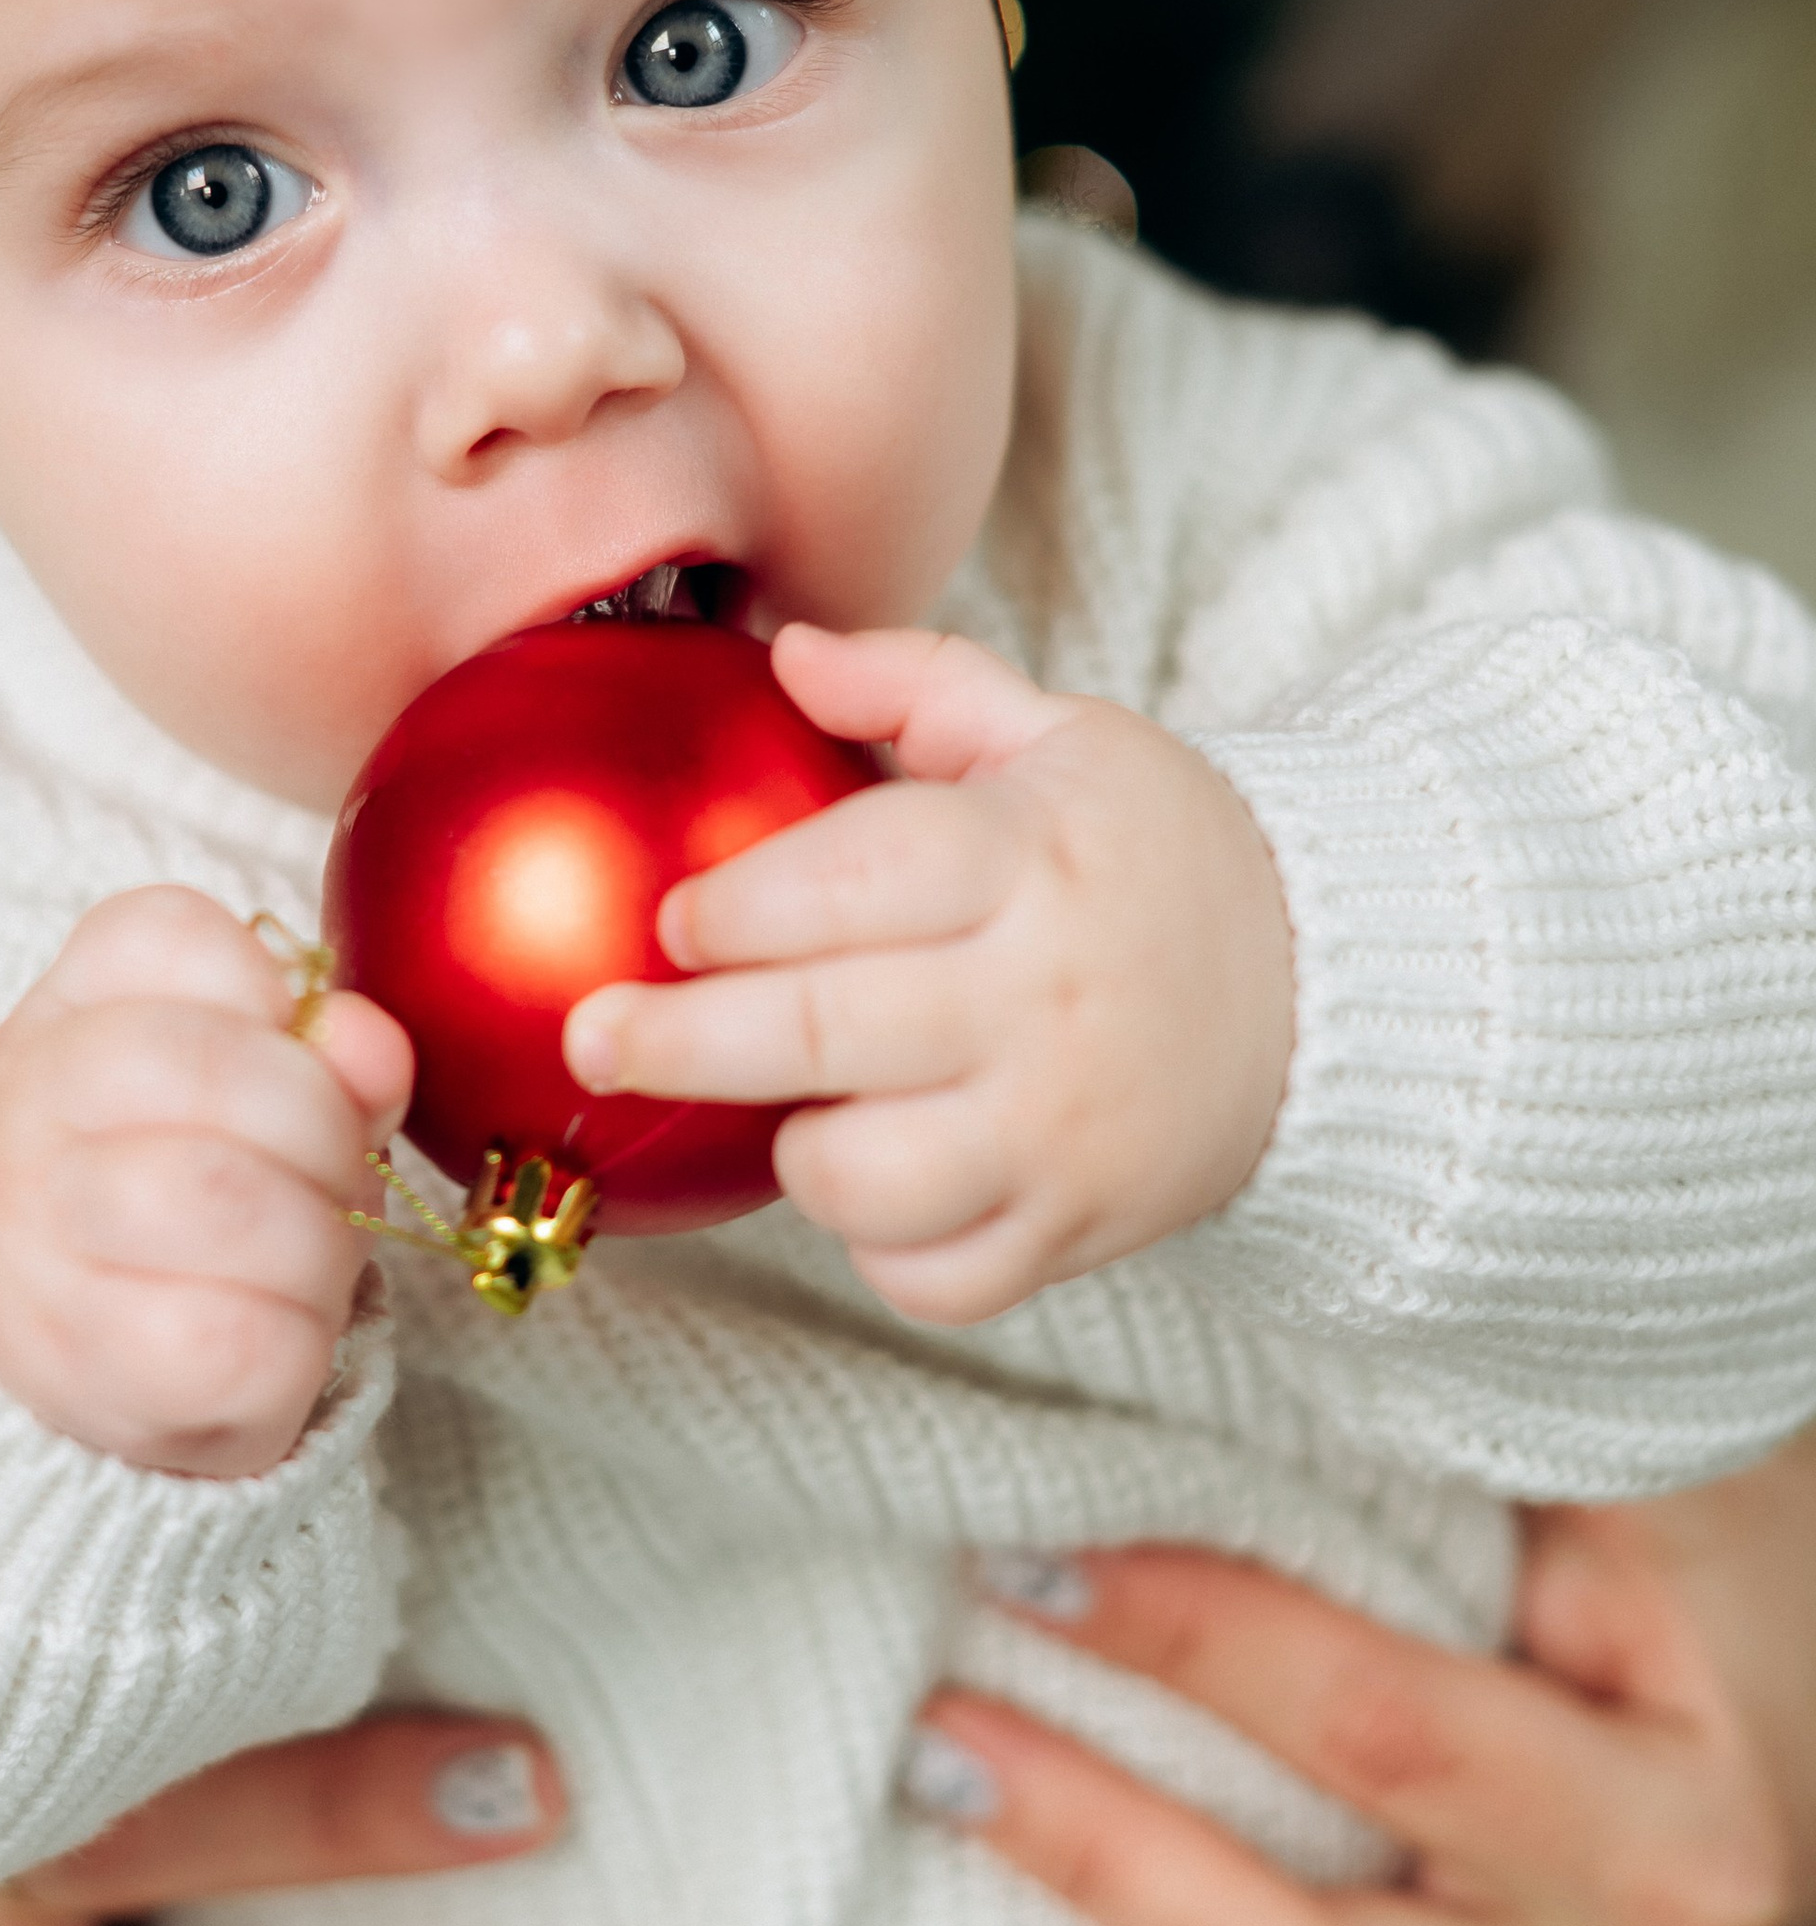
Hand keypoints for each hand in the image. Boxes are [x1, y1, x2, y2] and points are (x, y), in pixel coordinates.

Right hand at [0, 884, 411, 1474]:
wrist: (79, 1362)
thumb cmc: (182, 1193)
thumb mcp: (247, 1092)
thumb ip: (326, 1052)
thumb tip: (370, 1043)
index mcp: (62, 1018)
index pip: (165, 934)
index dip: (267, 989)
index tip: (286, 1050)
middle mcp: (21, 1119)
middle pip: (213, 1068)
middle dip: (323, 1129)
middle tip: (336, 1178)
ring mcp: (34, 1249)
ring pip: (229, 1204)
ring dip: (320, 1242)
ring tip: (312, 1260)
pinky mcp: (84, 1373)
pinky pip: (236, 1344)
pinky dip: (302, 1344)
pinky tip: (282, 1337)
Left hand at [563, 624, 1293, 1324]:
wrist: (1333, 989)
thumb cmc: (1155, 853)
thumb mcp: (1059, 733)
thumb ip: (918, 684)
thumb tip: (786, 649)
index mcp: (1029, 860)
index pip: (853, 878)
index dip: (737, 904)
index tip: (671, 918)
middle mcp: (1045, 1000)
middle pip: (820, 1034)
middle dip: (678, 1039)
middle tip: (593, 1037)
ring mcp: (1063, 1132)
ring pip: (867, 1180)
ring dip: (794, 1153)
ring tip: (778, 1114)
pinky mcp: (1078, 1232)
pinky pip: (938, 1277)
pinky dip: (884, 1249)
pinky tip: (875, 1185)